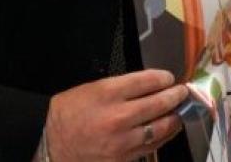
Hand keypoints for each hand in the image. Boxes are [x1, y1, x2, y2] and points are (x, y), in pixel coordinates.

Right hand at [45, 70, 188, 161]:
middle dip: (176, 96)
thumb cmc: (67, 114)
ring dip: (175, 118)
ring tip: (179, 111)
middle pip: (159, 103)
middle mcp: (118, 117)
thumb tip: (150, 85)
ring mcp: (122, 141)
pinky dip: (162, 136)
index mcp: (108, 93)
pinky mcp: (123, 159)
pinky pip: (151, 146)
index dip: (163, 78)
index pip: (148, 81)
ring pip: (161, 128)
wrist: (48, 144)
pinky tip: (167, 130)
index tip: (169, 78)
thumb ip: (122, 87)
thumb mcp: (91, 89)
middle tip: (182, 92)